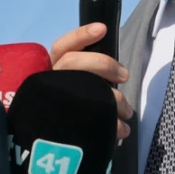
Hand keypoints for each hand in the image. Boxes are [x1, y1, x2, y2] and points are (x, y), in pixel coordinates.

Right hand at [50, 22, 133, 141]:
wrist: (46, 144)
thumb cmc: (63, 104)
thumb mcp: (68, 82)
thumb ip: (85, 71)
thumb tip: (116, 70)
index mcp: (51, 68)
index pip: (62, 46)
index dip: (81, 36)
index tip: (102, 29)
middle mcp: (49, 81)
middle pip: (72, 62)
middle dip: (103, 64)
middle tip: (124, 75)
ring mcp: (54, 102)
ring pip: (86, 92)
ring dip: (115, 101)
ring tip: (127, 112)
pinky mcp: (63, 125)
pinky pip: (91, 122)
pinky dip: (112, 125)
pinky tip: (122, 130)